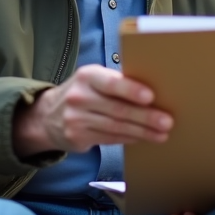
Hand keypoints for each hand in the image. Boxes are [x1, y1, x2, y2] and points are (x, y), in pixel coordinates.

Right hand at [13, 65, 172, 156]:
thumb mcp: (93, 80)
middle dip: (146, 117)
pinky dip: (129, 138)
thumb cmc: (83, 93)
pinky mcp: (77, 137)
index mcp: (88, 76)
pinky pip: (109, 138)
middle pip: (118, 109)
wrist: (47, 115)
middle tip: (167, 121)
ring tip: (162, 134)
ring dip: (142, 132)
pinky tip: (143, 138)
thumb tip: (154, 93)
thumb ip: (116, 83)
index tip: (151, 97)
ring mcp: (76, 119)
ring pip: (116, 127)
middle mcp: (79, 96)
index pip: (111, 83)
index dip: (131, 90)